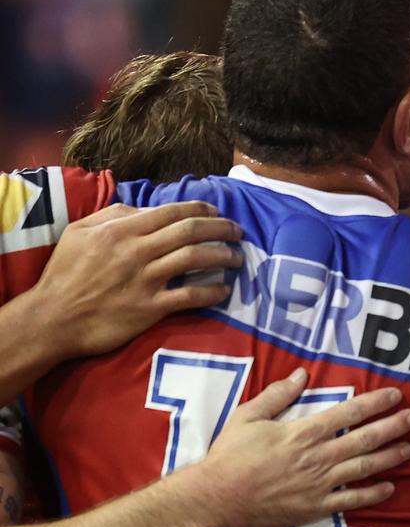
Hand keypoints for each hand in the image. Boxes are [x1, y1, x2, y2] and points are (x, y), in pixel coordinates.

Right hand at [32, 201, 242, 356]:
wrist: (54, 318)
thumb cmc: (65, 274)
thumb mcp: (80, 233)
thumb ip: (113, 215)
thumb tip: (145, 208)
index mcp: (122, 230)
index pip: (171, 212)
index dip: (201, 210)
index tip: (218, 212)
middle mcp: (137, 251)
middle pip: (190, 232)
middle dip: (221, 228)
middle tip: (238, 231)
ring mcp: (146, 280)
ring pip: (195, 259)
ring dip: (222, 256)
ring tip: (237, 257)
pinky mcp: (151, 308)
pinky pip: (190, 296)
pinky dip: (212, 291)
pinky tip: (224, 290)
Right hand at [186, 369, 409, 526]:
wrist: (216, 497)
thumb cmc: (230, 455)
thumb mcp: (248, 416)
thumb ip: (277, 395)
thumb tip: (301, 374)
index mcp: (303, 432)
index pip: (348, 413)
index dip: (375, 403)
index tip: (395, 395)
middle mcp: (317, 457)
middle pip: (364, 439)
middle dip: (392, 427)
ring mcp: (319, 484)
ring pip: (364, 468)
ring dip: (389, 457)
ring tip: (409, 448)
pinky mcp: (315, 508)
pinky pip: (351, 501)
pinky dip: (372, 495)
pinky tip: (390, 488)